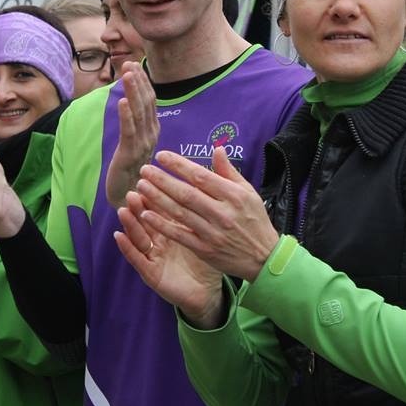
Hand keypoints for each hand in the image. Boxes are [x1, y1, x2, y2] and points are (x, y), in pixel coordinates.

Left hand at [105, 62, 159, 207]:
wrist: (129, 197)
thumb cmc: (132, 170)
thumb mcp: (135, 142)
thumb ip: (136, 123)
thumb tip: (132, 101)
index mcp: (153, 130)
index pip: (150, 101)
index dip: (143, 82)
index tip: (134, 64)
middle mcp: (151, 134)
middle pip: (146, 103)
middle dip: (137, 82)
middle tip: (129, 63)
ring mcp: (143, 144)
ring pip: (139, 113)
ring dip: (132, 92)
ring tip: (127, 74)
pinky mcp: (130, 154)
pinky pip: (129, 132)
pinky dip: (126, 115)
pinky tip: (121, 101)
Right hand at [115, 191, 225, 328]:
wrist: (208, 292)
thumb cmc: (210, 258)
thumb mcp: (209, 229)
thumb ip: (207, 207)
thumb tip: (213, 177)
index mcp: (173, 227)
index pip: (162, 207)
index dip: (156, 193)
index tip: (151, 178)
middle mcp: (159, 239)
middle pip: (147, 219)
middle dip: (139, 206)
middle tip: (134, 191)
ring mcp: (153, 256)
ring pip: (139, 236)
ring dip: (130, 223)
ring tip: (123, 210)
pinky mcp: (150, 273)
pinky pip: (137, 259)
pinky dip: (127, 248)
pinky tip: (119, 236)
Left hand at [133, 147, 279, 281]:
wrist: (264, 257)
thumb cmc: (255, 220)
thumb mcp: (248, 192)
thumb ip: (229, 172)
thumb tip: (217, 149)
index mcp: (233, 195)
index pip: (201, 176)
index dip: (179, 165)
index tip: (161, 156)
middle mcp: (222, 212)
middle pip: (186, 193)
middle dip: (162, 180)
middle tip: (144, 170)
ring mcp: (212, 232)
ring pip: (180, 212)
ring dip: (158, 199)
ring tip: (141, 186)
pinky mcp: (205, 249)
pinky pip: (180, 235)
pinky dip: (162, 225)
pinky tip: (146, 214)